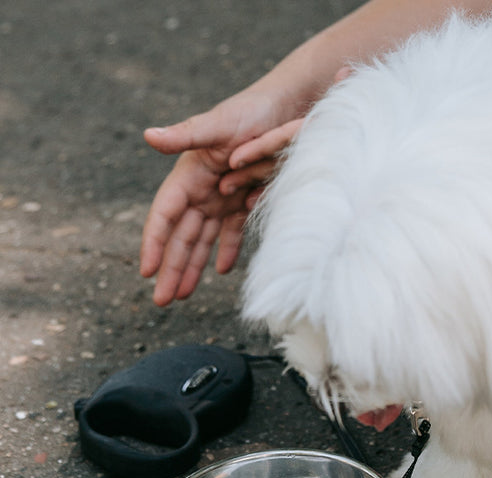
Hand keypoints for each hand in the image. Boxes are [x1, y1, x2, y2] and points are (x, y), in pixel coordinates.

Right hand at [140, 92, 286, 305]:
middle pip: (181, 236)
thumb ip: (186, 134)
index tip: (147, 272)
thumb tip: (149, 135)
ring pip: (203, 239)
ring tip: (183, 295)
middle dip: (171, 268)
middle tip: (162, 301)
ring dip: (193, 267)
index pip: (164, 216)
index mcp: (189, 174)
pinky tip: (222, 270)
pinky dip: (226, 249)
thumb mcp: (218, 124)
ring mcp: (223, 196)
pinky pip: (232, 231)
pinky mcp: (245, 199)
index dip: (154, 243)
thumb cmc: (251, 111)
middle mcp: (202, 189)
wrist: (288, 106)